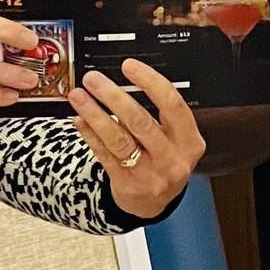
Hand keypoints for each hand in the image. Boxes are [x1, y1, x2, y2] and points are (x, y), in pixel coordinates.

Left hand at [69, 60, 204, 220]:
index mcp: (190, 141)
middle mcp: (172, 159)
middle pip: (141, 121)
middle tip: (94, 79)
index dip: (150, 82)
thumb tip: (125, 82)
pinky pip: (104, 154)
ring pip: (118, 139)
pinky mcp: (127, 185)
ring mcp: (150, 174)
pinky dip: (90, 134)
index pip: (173, 105)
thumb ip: (161, 116)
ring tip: (79, 96)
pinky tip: (80, 120)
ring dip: (95, 114)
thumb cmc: (164, 161)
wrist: (154, 203)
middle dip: (113, 96)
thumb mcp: (176, 141)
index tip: (129, 66)